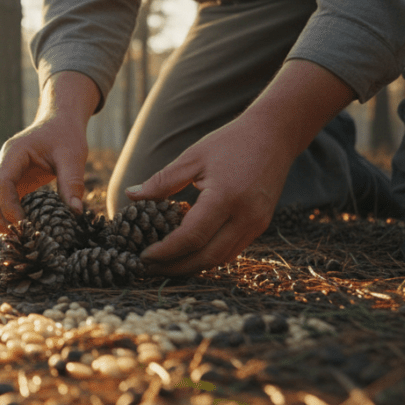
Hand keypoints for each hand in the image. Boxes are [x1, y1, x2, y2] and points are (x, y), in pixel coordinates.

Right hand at [0, 71, 99, 232]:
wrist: (59, 122)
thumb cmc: (65, 136)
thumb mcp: (73, 156)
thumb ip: (72, 182)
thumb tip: (77, 212)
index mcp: (13, 153)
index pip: (1, 182)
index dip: (9, 206)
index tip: (24, 224)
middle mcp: (2, 163)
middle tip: (17, 238)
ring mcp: (3, 172)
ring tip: (16, 238)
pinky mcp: (10, 181)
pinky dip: (5, 215)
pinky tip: (20, 230)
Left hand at [126, 112, 293, 275]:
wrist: (274, 136)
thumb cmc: (230, 143)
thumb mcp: (192, 158)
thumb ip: (161, 181)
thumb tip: (130, 196)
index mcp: (225, 197)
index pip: (191, 237)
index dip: (165, 252)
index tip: (143, 256)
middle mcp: (245, 217)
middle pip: (206, 257)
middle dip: (175, 268)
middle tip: (147, 268)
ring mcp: (256, 224)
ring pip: (220, 259)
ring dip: (191, 267)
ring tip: (163, 265)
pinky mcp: (259, 226)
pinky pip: (231, 251)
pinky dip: (207, 257)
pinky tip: (186, 254)